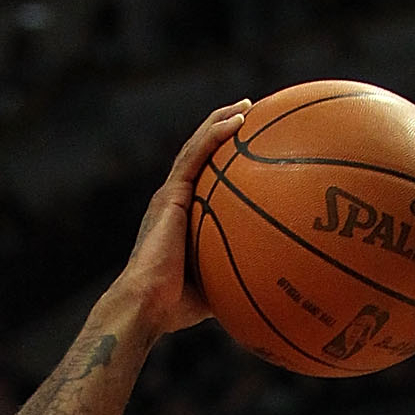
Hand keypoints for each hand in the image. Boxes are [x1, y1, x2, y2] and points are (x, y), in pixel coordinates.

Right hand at [109, 102, 252, 338]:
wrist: (147, 305)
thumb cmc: (176, 307)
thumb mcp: (215, 288)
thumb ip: (234, 275)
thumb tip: (266, 284)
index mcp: (181, 217)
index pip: (203, 179)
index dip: (222, 159)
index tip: (248, 148)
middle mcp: (174, 199)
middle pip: (201, 154)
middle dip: (224, 132)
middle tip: (251, 116)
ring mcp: (171, 194)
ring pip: (198, 146)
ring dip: (222, 121)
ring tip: (248, 107)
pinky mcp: (170, 194)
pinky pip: (196, 154)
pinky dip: (216, 134)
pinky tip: (239, 120)